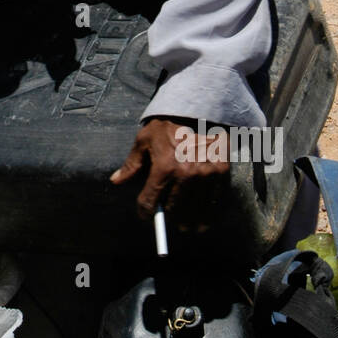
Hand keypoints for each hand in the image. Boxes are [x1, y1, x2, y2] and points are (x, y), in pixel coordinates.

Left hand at [110, 116, 229, 227]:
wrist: (198, 109)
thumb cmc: (167, 125)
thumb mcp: (144, 140)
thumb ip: (132, 164)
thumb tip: (116, 181)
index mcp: (164, 167)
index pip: (151, 200)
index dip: (145, 211)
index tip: (144, 215)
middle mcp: (186, 174)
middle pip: (174, 209)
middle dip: (168, 217)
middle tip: (167, 222)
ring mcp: (206, 175)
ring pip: (195, 209)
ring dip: (189, 221)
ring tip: (186, 228)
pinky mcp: (221, 173)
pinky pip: (215, 201)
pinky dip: (209, 215)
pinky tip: (204, 223)